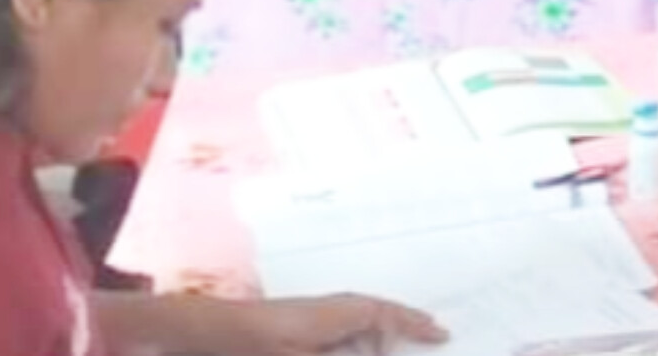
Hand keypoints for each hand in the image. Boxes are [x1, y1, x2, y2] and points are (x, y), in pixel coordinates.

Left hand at [209, 294, 447, 355]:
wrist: (216, 333)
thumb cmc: (262, 345)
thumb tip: (378, 355)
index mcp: (339, 313)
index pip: (386, 315)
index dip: (414, 324)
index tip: (441, 333)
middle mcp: (332, 307)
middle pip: (378, 312)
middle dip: (404, 322)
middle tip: (432, 333)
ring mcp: (316, 314)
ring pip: (361, 318)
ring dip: (382, 330)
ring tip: (402, 340)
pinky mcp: (303, 324)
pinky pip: (345, 325)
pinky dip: (361, 335)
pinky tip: (359, 347)